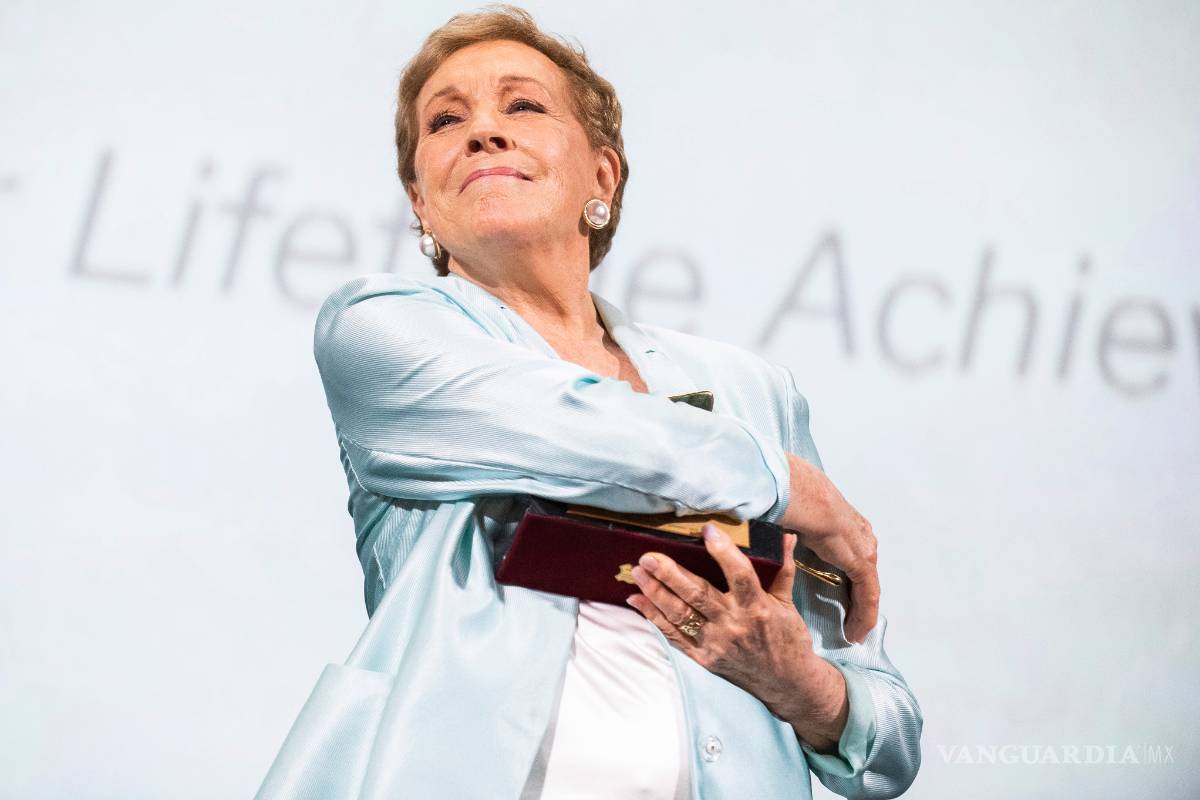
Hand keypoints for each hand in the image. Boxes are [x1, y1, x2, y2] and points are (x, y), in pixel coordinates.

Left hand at [624, 523, 849, 749]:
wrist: (786, 684)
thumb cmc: (788, 639)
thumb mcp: (788, 603)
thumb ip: (783, 569)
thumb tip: (786, 537)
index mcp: (757, 607)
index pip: (740, 574)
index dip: (723, 552)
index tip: (708, 529)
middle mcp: (734, 624)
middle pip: (698, 595)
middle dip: (670, 574)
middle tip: (649, 556)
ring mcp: (716, 643)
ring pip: (680, 614)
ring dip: (656, 592)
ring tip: (639, 572)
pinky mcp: (703, 658)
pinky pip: (673, 635)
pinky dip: (653, 617)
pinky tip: (636, 599)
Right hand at [781, 453, 878, 642]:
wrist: (804, 496)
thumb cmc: (794, 501)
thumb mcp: (797, 520)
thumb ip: (796, 533)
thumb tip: (777, 535)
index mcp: (847, 525)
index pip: (851, 560)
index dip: (848, 581)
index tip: (841, 597)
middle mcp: (862, 538)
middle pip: (861, 577)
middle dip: (856, 601)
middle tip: (849, 623)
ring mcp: (864, 551)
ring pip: (867, 590)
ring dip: (860, 613)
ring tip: (853, 634)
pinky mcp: (862, 564)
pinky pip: (867, 597)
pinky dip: (862, 616)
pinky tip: (855, 633)